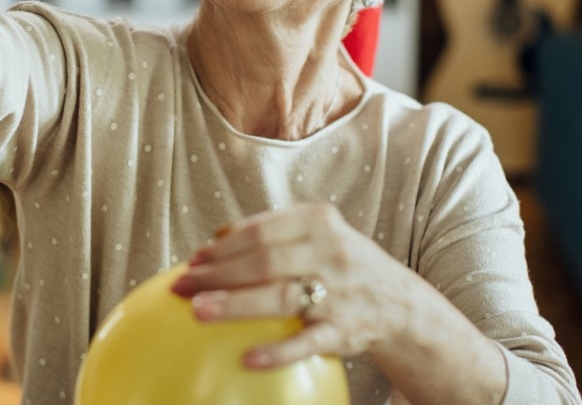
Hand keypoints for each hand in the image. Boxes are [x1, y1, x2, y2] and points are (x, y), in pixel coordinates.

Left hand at [170, 202, 415, 369]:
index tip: (193, 258)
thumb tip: (211, 242)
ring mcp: (339, 292)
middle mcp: (330, 252)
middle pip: (263, 261)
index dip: (222, 245)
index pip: (260, 231)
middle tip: (182, 285)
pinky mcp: (345, 330)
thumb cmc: (340, 265)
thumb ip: (272, 234)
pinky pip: (307, 342)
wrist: (399, 303)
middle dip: (216, 273)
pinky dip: (277, 351)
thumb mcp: (317, 235)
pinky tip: (246, 359)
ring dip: (235, 304)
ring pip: (280, 297)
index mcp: (318, 222)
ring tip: (198, 310)